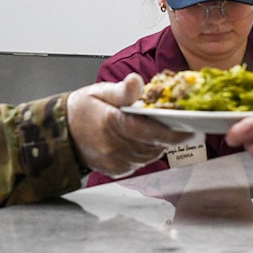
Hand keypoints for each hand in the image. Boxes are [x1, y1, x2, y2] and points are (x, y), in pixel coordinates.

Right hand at [68, 77, 186, 176]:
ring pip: (150, 155)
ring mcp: (114, 161)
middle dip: (169, 136)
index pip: (146, 130)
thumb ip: (122, 90)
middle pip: (152, 144)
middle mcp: (112, 146)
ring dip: (159, 144)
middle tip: (184, 125)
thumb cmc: (83, 108)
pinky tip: (144, 140)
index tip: (191, 130)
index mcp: (110, 122)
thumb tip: (136, 81)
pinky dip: (147, 152)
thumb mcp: (101, 91)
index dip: (171, 133)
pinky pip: (141, 163)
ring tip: (162, 130)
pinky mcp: (116, 171)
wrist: (61, 133)